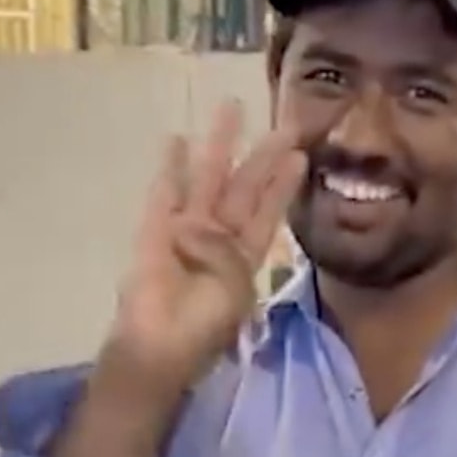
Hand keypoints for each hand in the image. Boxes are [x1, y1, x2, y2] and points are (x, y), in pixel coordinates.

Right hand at [99, 100, 306, 397]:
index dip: (283, 184)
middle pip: (243, 186)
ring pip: (207, 180)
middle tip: (281, 122)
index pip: (269, 210)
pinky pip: (164, 194)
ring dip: (217, 147)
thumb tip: (200, 226)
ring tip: (229, 109)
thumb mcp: (234, 292)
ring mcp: (185, 231)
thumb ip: (225, 253)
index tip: (301, 153)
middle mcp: (218, 237)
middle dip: (261, 155)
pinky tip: (174, 140)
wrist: (158, 347)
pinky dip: (169, 169)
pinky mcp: (155, 231)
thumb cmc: (204, 326)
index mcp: (244, 256)